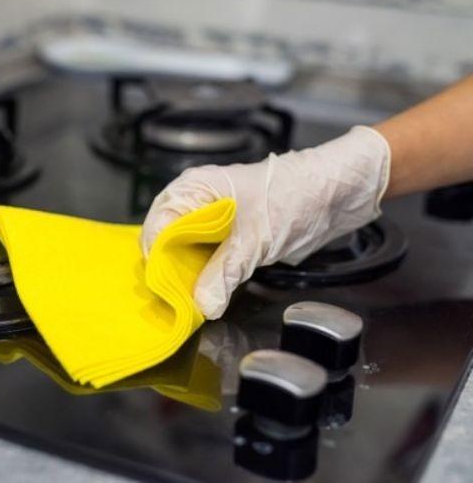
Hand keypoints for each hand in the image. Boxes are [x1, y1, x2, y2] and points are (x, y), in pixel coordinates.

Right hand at [141, 126, 390, 318]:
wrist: (337, 194)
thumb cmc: (294, 197)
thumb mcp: (255, 238)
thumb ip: (223, 273)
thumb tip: (202, 306)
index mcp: (193, 189)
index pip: (158, 227)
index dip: (160, 259)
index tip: (169, 289)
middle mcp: (195, 203)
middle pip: (166, 243)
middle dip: (171, 272)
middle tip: (180, 300)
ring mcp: (210, 222)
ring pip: (183, 255)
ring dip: (188, 279)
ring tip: (193, 301)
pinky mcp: (227, 239)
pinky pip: (204, 262)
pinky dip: (205, 279)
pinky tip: (207, 294)